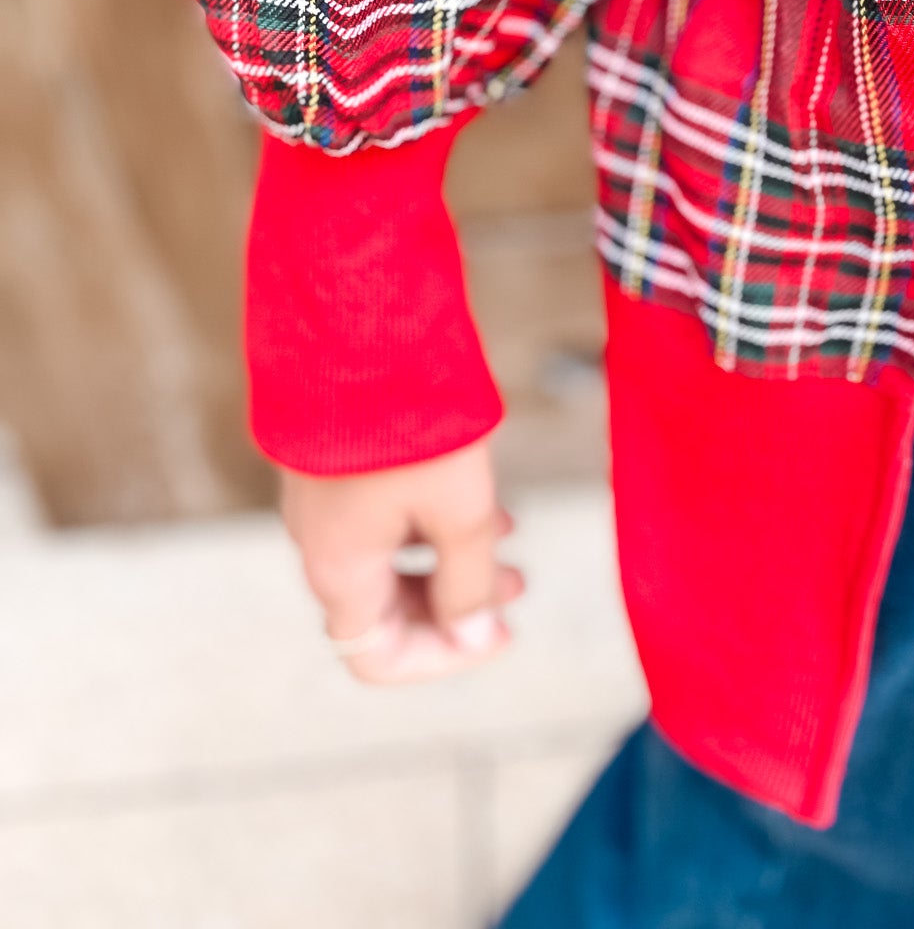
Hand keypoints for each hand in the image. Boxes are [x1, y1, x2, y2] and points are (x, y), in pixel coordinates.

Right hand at [280, 438, 522, 683]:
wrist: (358, 330)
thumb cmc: (410, 422)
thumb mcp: (460, 510)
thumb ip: (468, 583)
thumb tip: (473, 639)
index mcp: (340, 570)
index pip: (378, 656)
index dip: (442, 659)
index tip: (498, 634)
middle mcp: (320, 545)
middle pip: (385, 610)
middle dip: (454, 608)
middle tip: (518, 588)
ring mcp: (323, 502)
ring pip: (389, 558)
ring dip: (450, 562)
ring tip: (512, 540)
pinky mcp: (335, 464)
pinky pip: (382, 517)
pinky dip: (431, 524)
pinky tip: (484, 502)